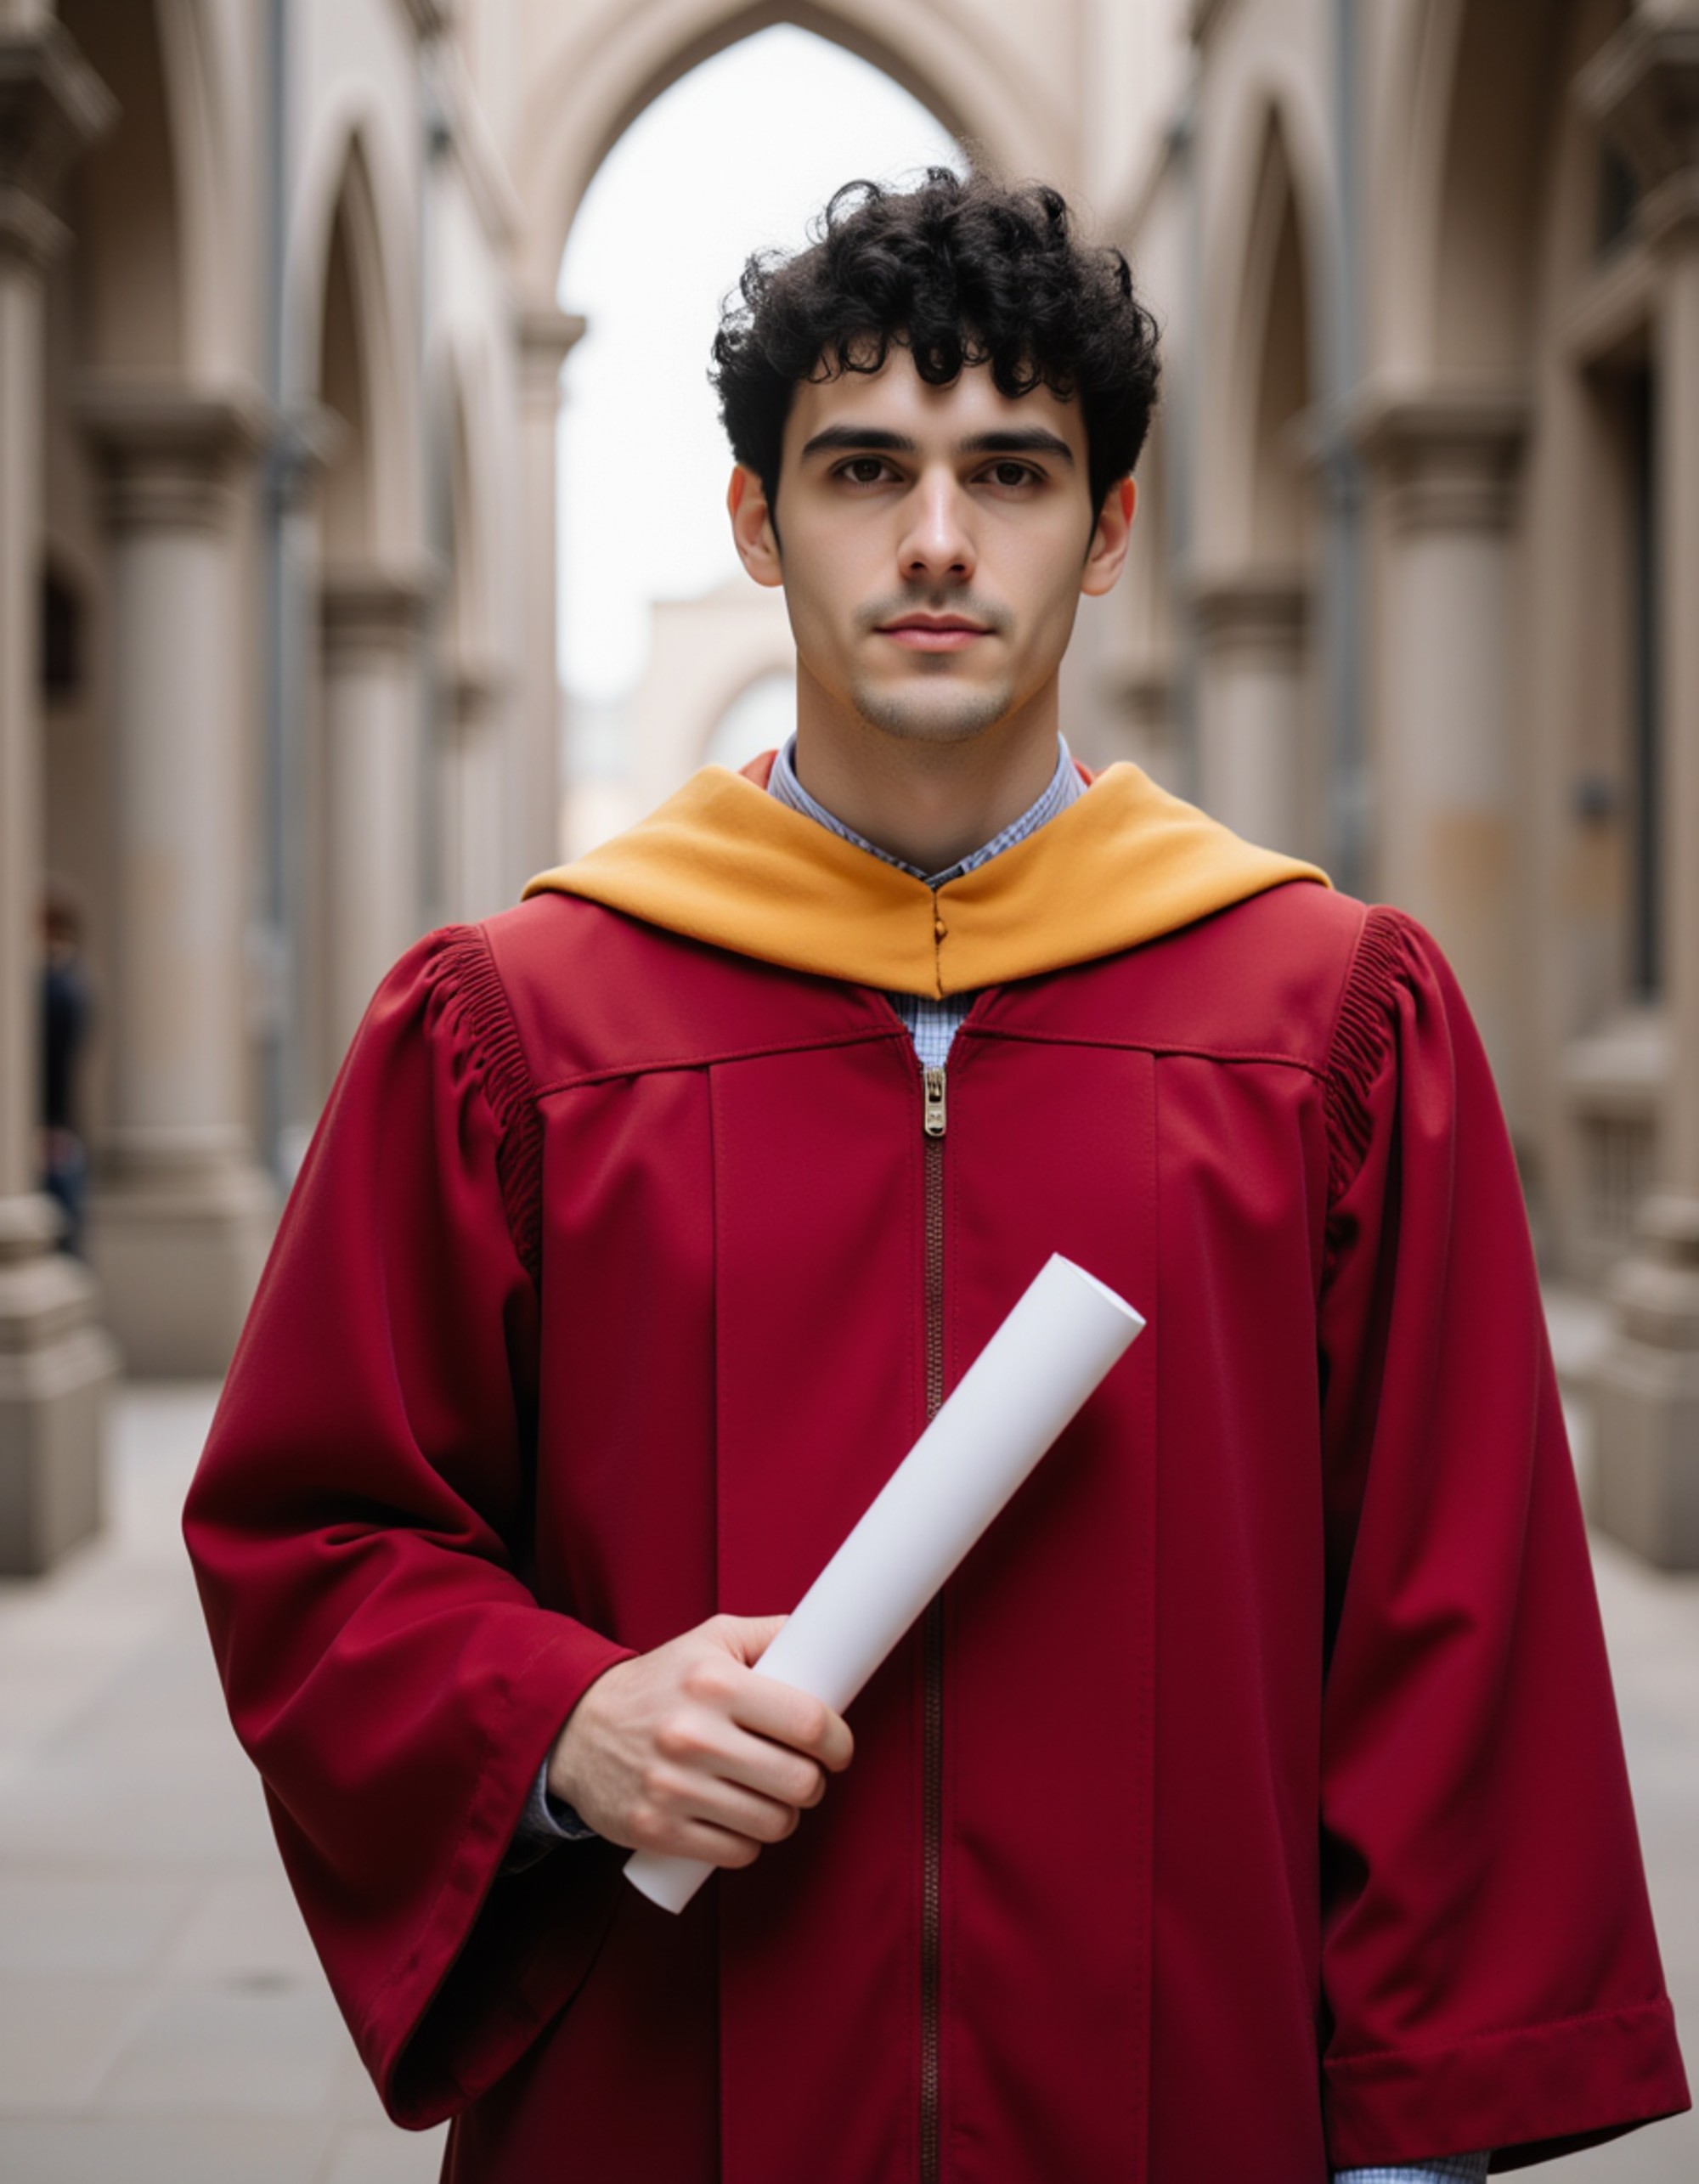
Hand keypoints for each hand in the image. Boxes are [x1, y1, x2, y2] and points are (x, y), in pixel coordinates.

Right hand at [546, 1613, 853, 1867]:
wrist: (577, 1727)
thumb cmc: (658, 1683)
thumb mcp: (709, 1641)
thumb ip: (767, 1634)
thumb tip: (823, 1636)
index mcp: (714, 1683)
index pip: (808, 1722)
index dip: (838, 1741)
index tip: (837, 1748)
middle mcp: (694, 1736)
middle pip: (799, 1781)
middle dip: (814, 1782)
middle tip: (805, 1775)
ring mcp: (674, 1788)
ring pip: (774, 1823)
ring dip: (785, 1815)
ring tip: (772, 1798)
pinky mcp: (658, 1830)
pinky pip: (737, 1853)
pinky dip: (749, 1842)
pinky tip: (740, 1821)